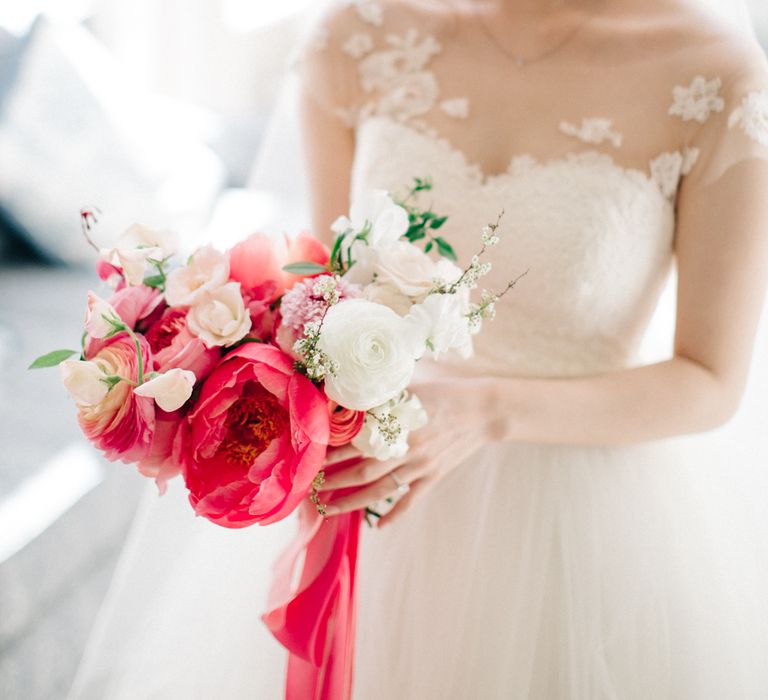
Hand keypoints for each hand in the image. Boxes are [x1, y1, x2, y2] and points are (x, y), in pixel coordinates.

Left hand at [318, 377, 493, 527]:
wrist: (482, 411)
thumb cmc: (443, 393)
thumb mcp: (409, 388)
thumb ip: (380, 397)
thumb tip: (347, 399)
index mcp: (398, 426)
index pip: (356, 442)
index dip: (332, 451)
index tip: (312, 456)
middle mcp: (406, 450)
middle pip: (362, 471)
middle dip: (334, 480)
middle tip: (311, 486)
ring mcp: (420, 467)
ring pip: (380, 490)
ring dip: (352, 501)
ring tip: (329, 509)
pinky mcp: (433, 476)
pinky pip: (410, 500)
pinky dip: (394, 514)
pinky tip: (379, 526)